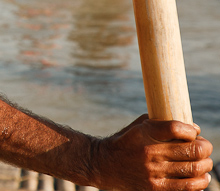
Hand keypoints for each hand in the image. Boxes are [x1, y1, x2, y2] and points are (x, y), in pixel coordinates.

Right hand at [90, 116, 212, 190]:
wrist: (104, 165)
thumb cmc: (126, 142)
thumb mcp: (138, 127)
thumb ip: (162, 124)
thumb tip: (193, 130)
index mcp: (145, 133)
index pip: (177, 128)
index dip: (192, 130)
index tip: (194, 131)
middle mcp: (150, 153)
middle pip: (192, 150)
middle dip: (205, 147)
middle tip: (205, 147)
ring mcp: (153, 173)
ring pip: (194, 170)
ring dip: (205, 165)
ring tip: (204, 163)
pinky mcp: (155, 188)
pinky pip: (188, 187)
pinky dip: (200, 183)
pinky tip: (199, 178)